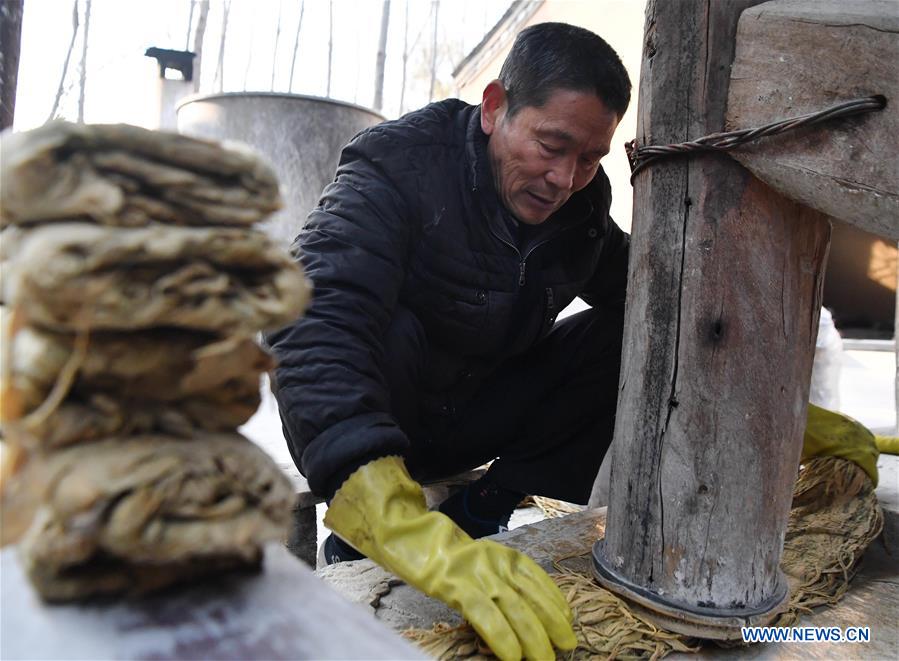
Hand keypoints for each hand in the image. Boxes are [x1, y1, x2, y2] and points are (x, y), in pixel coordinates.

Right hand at [324, 456, 576, 659]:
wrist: (405, 533)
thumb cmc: (439, 551)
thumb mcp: (475, 559)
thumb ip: (496, 577)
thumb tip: (518, 607)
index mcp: (500, 554)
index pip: (537, 578)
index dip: (556, 601)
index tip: (568, 620)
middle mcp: (494, 562)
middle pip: (532, 597)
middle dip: (553, 624)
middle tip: (568, 645)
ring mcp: (476, 574)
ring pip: (516, 609)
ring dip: (534, 639)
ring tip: (545, 659)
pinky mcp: (456, 587)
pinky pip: (487, 617)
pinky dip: (503, 638)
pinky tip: (513, 656)